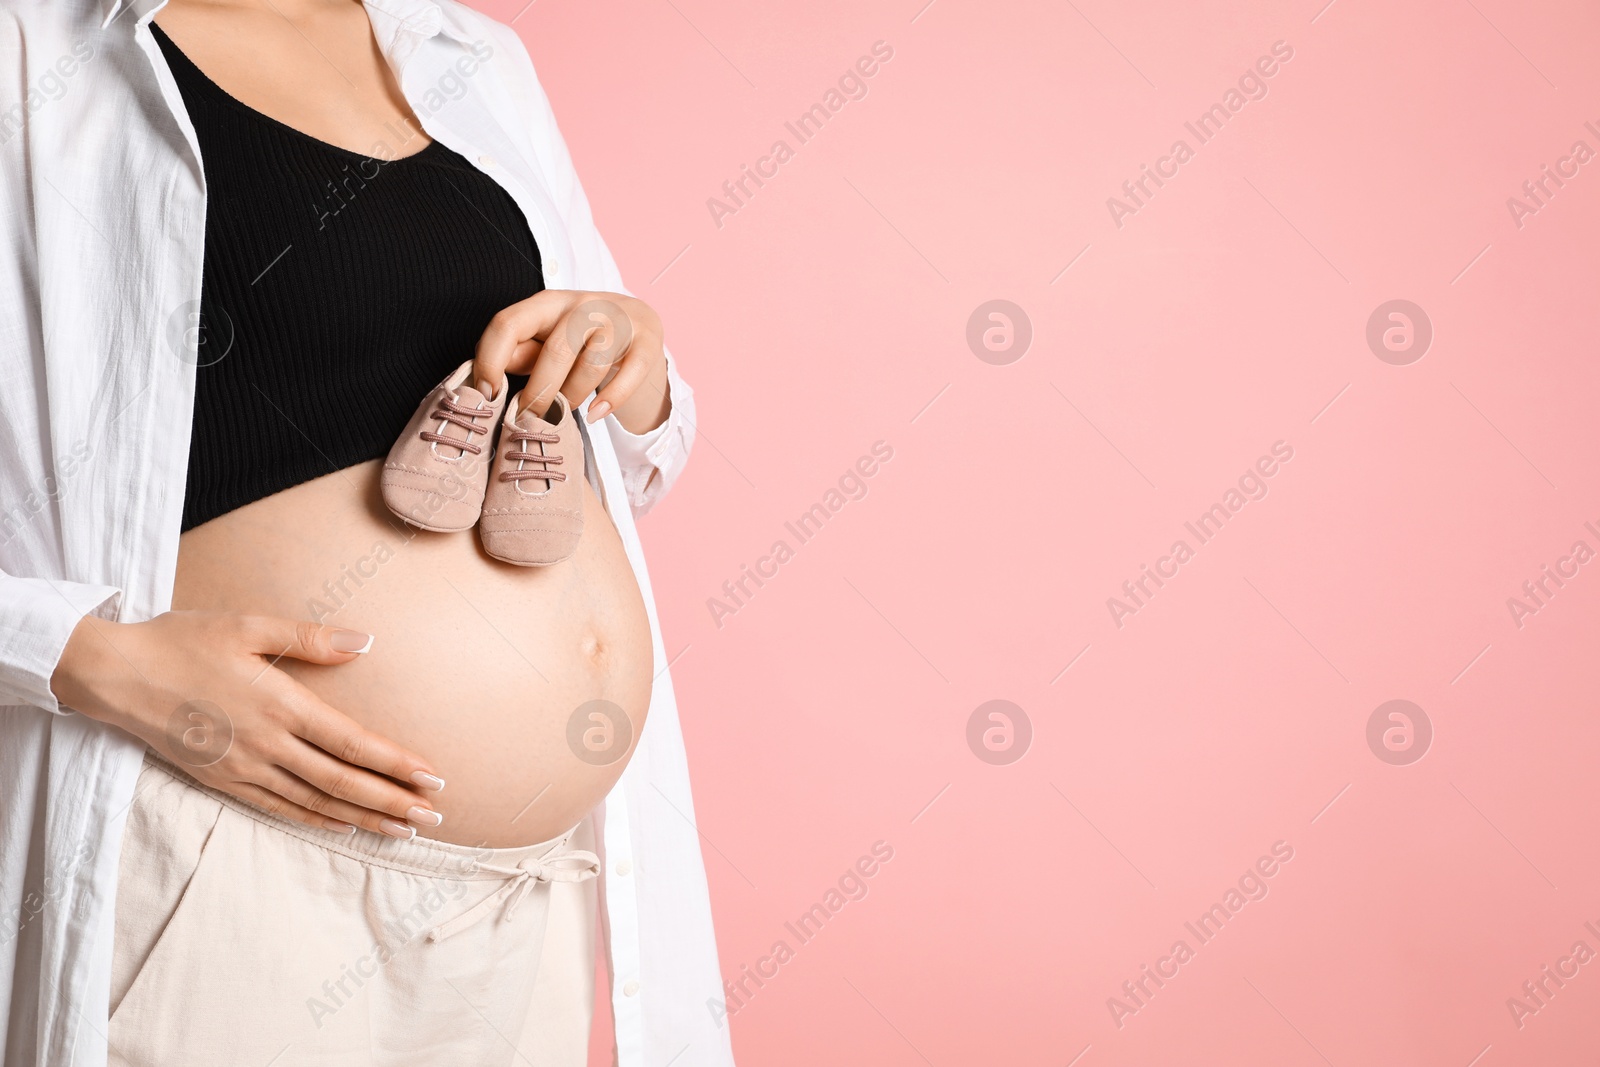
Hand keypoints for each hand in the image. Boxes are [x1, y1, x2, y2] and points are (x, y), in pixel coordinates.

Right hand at [50, 611, 443, 837]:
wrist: (115, 675)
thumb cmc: (183, 642)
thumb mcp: (248, 626)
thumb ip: (309, 639)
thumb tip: (364, 642)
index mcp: (279, 704)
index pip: (351, 743)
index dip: (395, 763)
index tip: (432, 777)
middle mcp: (266, 744)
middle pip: (342, 782)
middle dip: (392, 801)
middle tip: (433, 817)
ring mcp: (243, 768)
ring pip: (315, 802)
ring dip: (363, 817)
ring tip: (401, 829)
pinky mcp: (223, 781)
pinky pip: (279, 808)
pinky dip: (316, 819)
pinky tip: (343, 825)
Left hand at [472, 289, 669, 434]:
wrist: (636, 324)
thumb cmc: (579, 339)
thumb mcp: (544, 342)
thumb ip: (518, 354)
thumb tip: (487, 375)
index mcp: (547, 303)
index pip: (509, 323)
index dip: (491, 359)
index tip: (487, 394)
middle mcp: (583, 305)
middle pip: (555, 349)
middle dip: (539, 393)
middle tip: (528, 421)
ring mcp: (619, 320)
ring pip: (593, 363)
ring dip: (573, 397)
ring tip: (563, 415)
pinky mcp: (647, 339)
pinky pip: (632, 371)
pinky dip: (612, 398)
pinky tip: (595, 415)